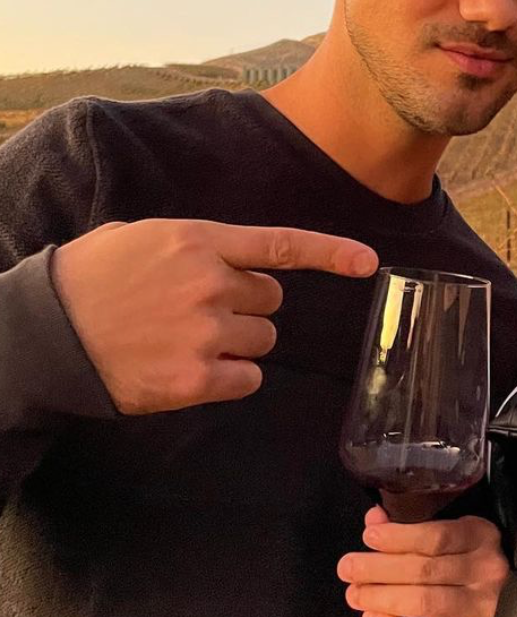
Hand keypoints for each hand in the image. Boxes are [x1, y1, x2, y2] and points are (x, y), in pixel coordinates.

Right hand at [52, 219, 377, 413]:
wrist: (46, 334)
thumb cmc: (89, 279)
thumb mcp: (141, 237)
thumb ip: (194, 244)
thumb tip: (228, 258)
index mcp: (198, 241)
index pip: (280, 246)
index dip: (331, 253)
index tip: (369, 263)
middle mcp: (210, 284)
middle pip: (273, 300)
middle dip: (249, 305)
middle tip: (202, 310)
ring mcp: (206, 333)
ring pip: (262, 340)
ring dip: (238, 342)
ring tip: (186, 339)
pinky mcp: (197, 379)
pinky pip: (247, 380)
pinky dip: (229, 378)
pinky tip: (190, 369)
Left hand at [337, 508, 508, 616]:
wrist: (511, 607)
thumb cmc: (469, 564)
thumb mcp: (450, 538)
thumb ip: (411, 528)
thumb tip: (374, 520)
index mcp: (481, 537)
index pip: (436, 536)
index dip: (399, 537)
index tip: (368, 537)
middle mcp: (487, 571)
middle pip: (425, 569)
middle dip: (379, 569)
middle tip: (347, 569)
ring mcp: (484, 608)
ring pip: (425, 602)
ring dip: (382, 598)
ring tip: (354, 595)